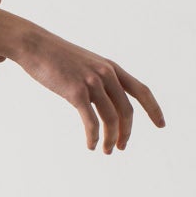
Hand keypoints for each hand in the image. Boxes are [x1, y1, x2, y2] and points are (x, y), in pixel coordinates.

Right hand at [0, 7, 165, 151]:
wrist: (34, 45)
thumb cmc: (55, 57)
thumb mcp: (84, 64)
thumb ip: (97, 79)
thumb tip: (101, 99)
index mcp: (111, 68)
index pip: (142, 90)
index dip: (153, 109)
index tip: (161, 125)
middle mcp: (106, 74)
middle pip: (127, 110)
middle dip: (126, 132)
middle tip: (122, 147)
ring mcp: (92, 82)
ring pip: (111, 118)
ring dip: (111, 138)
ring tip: (106, 151)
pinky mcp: (76, 91)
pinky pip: (90, 121)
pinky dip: (93, 136)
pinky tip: (90, 145)